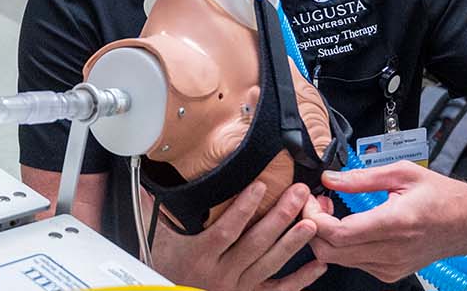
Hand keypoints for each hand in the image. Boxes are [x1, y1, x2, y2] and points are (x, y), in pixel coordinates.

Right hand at [150, 182, 327, 290]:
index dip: (244, 209)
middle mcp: (222, 274)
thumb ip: (152, 213)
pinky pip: (279, 290)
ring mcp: (239, 288)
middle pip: (255, 244)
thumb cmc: (165, 270)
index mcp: (200, 257)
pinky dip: (301, 279)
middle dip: (280, 218)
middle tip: (298, 195)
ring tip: (311, 223)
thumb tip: (148, 185)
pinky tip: (318, 264)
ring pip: (271, 264)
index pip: (226, 231)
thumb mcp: (156, 242)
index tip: (260, 187)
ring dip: (293, 243)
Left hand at [302, 162, 466, 281]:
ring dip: (326, 236)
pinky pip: (353, 263)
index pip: (338, 233)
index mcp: (396, 222)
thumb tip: (329, 178)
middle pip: (331, 251)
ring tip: (333, 210)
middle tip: (318, 203)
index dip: (314, 217)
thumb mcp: (402, 173)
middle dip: (313, 226)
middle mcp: (393, 251)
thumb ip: (361, 177)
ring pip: (338, 260)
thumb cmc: (442, 195)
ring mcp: (391, 266)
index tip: (310, 199)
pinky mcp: (390, 273)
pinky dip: (342, 246)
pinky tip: (349, 225)